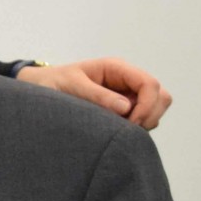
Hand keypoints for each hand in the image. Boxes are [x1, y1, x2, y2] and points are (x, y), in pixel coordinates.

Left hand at [17, 58, 171, 129]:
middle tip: (126, 129)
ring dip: (143, 122)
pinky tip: (114, 131)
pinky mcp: (124, 109)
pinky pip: (143, 119)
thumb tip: (126, 108)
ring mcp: (128, 95)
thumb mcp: (72, 86)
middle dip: (149, 115)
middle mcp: (127, 81)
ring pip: (155, 109)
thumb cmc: (52, 83)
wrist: (40, 89)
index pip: (150, 84)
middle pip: (161, 96)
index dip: (147, 105)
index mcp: (117, 69)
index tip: (130, 123)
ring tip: (116, 129)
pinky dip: (135, 128)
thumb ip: (97, 95)